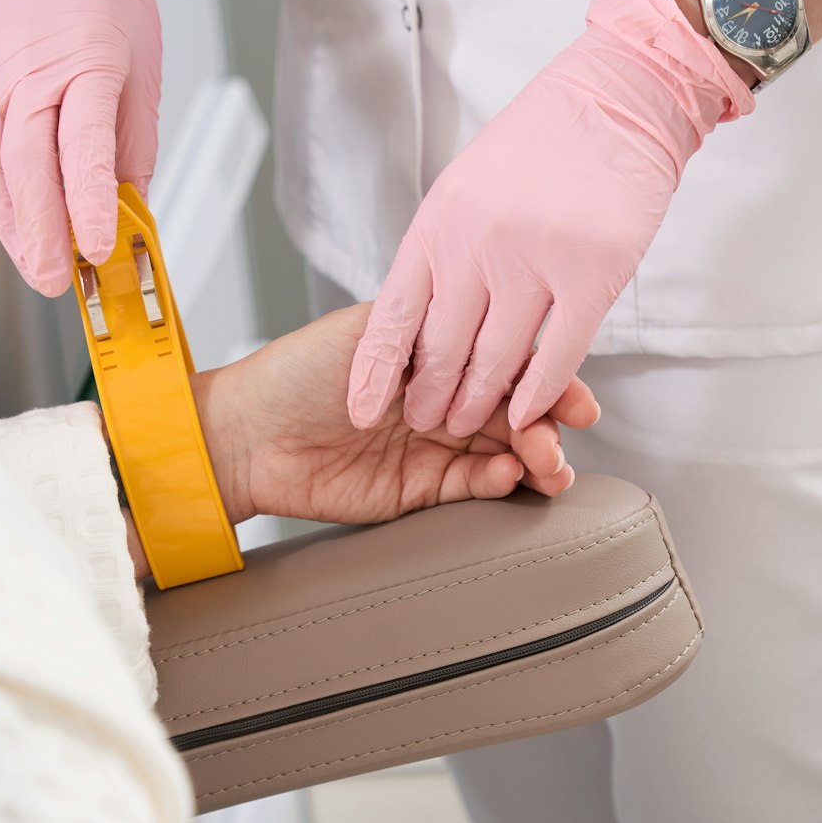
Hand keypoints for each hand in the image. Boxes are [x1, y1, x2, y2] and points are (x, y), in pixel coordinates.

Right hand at [0, 0, 160, 295]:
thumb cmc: (106, 6)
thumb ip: (132, 154)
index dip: (87, 205)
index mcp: (88, 64)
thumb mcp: (141, 78)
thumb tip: (127, 220)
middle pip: (25, 163)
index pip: (83, 147)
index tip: (94, 250)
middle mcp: (28, 68)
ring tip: (30, 260)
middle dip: (40, 233)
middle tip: (55, 277)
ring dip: (6, 223)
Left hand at [197, 305, 599, 527]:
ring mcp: (434, 446)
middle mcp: (443, 399)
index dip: (545, 380)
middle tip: (558, 440)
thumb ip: (434, 334)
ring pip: (505, 455)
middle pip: (515, 414)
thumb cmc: (298, 371)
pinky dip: (496, 483)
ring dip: (535, 462)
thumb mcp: (370, 332)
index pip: (506, 365)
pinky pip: (471, 488)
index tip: (573, 398)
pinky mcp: (419, 490)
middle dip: (547, 427)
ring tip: (549, 468)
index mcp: (438, 355)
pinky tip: (506, 476)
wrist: (247, 433)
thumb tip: (498, 339)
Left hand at [346, 0, 751, 437]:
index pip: (393, 313)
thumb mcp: (467, 187)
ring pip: (497, 359)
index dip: (375, 369)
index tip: (360, 407)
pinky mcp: (591, 273)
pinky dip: (540, 391)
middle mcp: (478, 243)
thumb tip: (422, 314)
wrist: (620, 94)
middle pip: (442, 347)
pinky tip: (529, 413)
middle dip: (429, 395)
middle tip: (421, 420)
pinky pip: (559, 353)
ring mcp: (535, 259)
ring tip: (465, 421)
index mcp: (440, 221)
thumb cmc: (545, 142)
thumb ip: (445, 248)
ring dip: (479, 402)